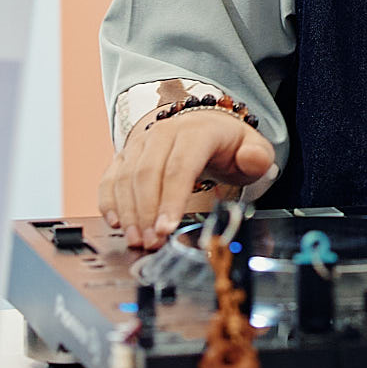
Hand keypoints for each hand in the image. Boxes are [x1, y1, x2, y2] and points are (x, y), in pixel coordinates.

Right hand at [96, 108, 276, 250]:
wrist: (202, 124)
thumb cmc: (226, 144)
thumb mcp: (251, 147)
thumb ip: (257, 156)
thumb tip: (252, 159)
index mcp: (197, 131)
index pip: (180, 165)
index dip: (171, 199)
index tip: (166, 228)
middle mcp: (164, 133)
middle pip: (147, 173)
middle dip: (147, 212)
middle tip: (152, 243)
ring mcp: (141, 143)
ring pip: (125, 177)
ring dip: (128, 212)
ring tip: (137, 240)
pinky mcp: (125, 155)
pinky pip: (110, 178)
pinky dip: (109, 201)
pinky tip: (117, 223)